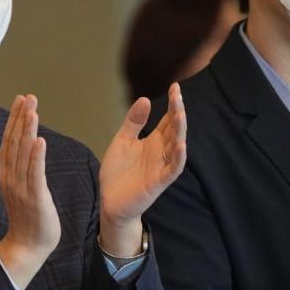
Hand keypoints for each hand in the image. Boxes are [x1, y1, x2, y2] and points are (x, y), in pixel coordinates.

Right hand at [0, 94, 60, 287]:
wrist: (28, 246)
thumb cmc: (26, 218)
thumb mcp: (15, 188)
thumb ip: (11, 167)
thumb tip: (4, 149)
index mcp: (5, 174)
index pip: (9, 141)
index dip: (15, 119)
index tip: (21, 100)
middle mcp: (10, 178)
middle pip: (15, 142)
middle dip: (22, 118)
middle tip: (28, 97)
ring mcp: (21, 187)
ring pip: (23, 154)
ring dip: (28, 131)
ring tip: (32, 111)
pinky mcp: (34, 197)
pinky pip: (34, 174)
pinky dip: (36, 157)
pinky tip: (39, 141)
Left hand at [98, 83, 188, 255]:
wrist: (110, 202)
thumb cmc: (117, 173)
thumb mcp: (122, 142)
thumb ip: (133, 123)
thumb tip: (145, 99)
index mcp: (153, 141)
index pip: (167, 119)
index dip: (172, 104)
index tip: (175, 86)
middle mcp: (161, 152)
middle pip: (174, 129)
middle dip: (177, 111)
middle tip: (178, 94)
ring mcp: (161, 166)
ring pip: (176, 146)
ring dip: (180, 131)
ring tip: (180, 114)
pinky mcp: (159, 182)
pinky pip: (173, 169)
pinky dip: (178, 158)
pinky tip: (180, 145)